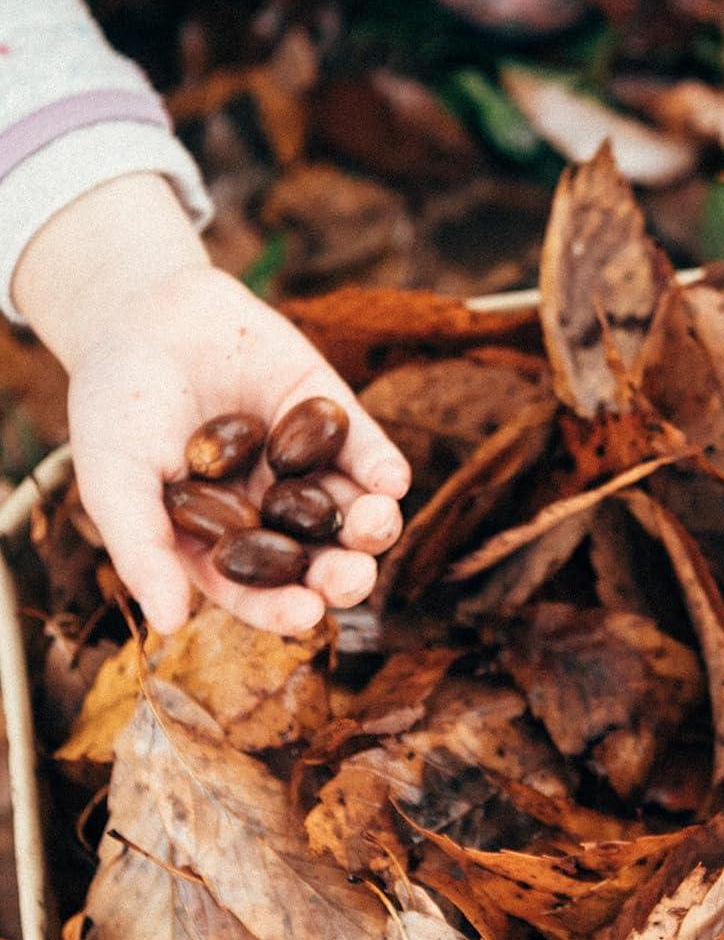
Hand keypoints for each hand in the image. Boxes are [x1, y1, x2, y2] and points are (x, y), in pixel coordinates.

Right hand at [14, 175, 409, 635]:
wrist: (142, 314)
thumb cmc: (116, 406)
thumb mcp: (114, 477)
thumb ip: (143, 547)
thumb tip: (169, 625)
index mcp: (219, 544)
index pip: (258, 592)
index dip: (283, 609)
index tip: (306, 616)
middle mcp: (271, 514)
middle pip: (318, 559)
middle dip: (341, 574)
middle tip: (352, 577)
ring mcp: (307, 468)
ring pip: (353, 511)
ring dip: (375, 526)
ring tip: (376, 523)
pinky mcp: (334, 419)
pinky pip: (370, 452)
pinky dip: (384, 468)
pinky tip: (391, 480)